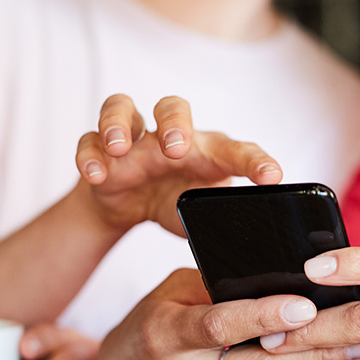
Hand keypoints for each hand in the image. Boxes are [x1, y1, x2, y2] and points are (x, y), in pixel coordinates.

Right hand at [75, 95, 282, 234]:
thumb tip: (248, 253)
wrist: (128, 208)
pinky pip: (88, 142)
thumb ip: (221, 221)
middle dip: (175, 123)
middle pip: (172, 106)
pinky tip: (96, 176)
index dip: (255, 162)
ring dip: (119, 124)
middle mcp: (169, 136)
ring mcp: (132, 140)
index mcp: (205, 152)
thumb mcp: (201, 214)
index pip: (235, 150)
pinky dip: (89, 156)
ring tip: (119, 148)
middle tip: (175, 149)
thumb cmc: (174, 202)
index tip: (272, 178)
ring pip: (122, 108)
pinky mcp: (100, 151)